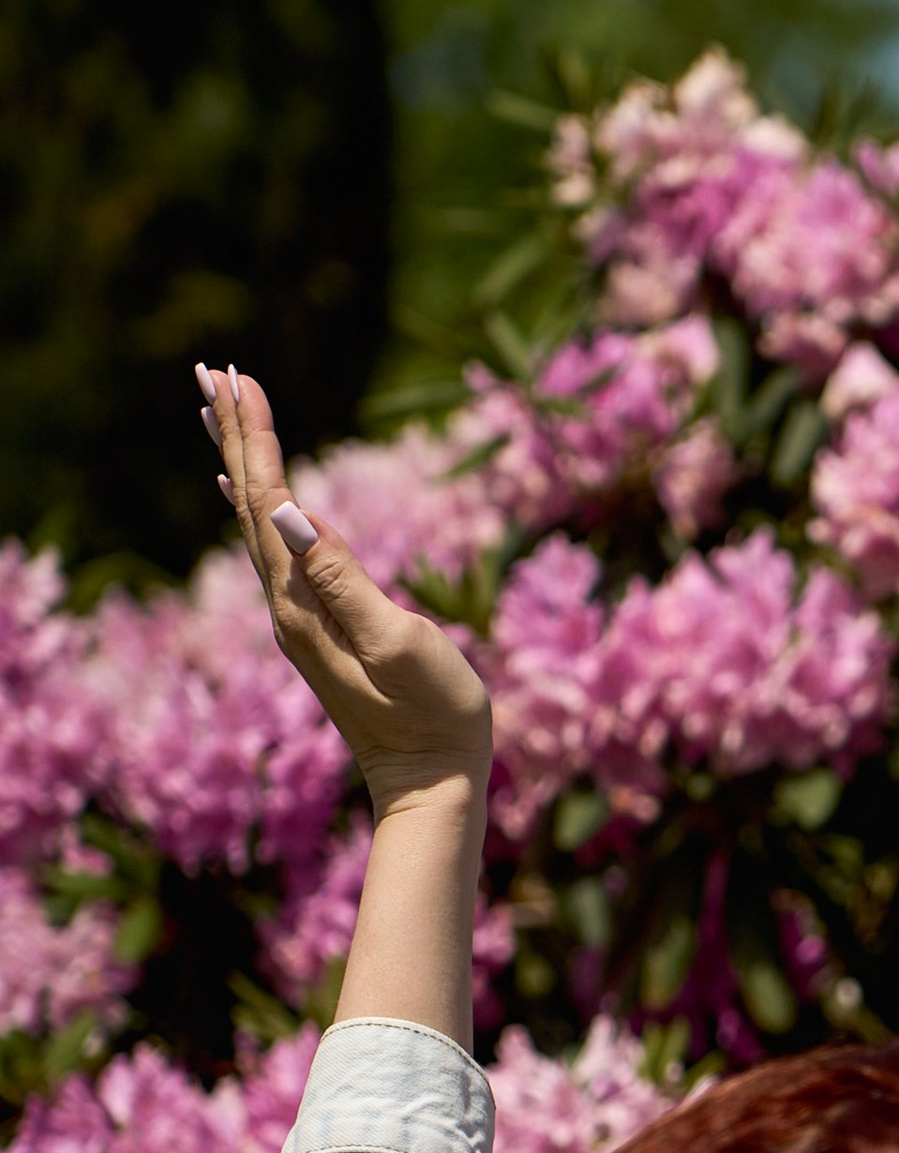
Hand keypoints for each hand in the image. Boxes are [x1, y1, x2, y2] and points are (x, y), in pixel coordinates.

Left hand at [203, 365, 490, 808]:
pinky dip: (258, 510)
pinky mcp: (318, 628)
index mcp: (302, 598)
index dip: (253, 435)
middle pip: (249, 501)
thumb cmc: (433, 712)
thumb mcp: (396, 640)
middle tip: (210, 370)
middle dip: (232, 433)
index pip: (268, 498)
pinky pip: (273, 550)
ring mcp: (300, 618)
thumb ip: (341, 576)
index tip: (237, 374)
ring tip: (220, 414)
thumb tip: (290, 512)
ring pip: (256, 521)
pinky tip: (252, 498)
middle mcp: (287, 604)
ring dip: (241, 463)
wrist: (432, 782)